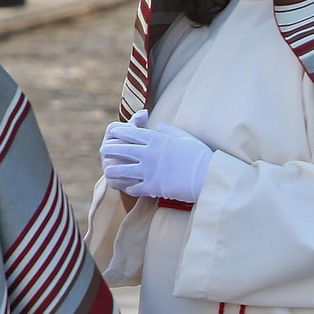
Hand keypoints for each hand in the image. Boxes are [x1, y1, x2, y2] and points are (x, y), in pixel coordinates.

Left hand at [98, 122, 214, 203]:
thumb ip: (171, 131)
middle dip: (109, 150)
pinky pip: (133, 188)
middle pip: (120, 150)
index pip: (130, 133)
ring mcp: (149, 171)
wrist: (209, 177)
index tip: (113, 134)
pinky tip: (129, 188)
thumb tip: (160, 126)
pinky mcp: (152, 187)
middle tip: (104, 152)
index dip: (118, 133)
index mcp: (157, 139)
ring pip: (121, 170)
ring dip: (113, 171)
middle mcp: (148, 154)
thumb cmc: (201, 156)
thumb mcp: (186, 138)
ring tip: (109, 172)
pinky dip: (129, 188)